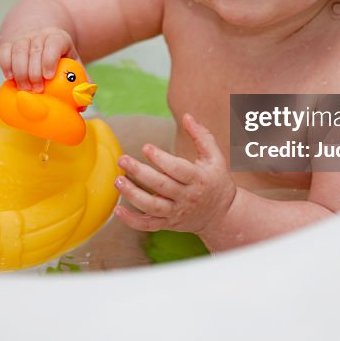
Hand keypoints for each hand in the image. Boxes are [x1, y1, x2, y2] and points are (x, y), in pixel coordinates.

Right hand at [0, 27, 80, 92]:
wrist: (38, 31)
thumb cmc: (57, 53)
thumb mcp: (71, 59)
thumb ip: (81, 79)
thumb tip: (84, 104)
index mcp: (57, 38)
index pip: (53, 44)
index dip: (50, 60)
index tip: (48, 76)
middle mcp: (39, 35)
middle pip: (35, 51)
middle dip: (34, 73)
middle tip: (37, 90)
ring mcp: (22, 38)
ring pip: (18, 52)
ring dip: (20, 72)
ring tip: (24, 89)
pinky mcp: (8, 43)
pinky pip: (4, 52)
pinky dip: (6, 66)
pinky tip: (10, 78)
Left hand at [113, 113, 235, 233]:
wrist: (222, 216)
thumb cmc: (216, 181)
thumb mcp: (215, 158)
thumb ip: (202, 136)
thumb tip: (187, 116)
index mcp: (199, 179)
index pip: (178, 170)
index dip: (162, 159)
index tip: (146, 147)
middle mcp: (187, 197)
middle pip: (162, 186)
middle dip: (140, 173)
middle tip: (122, 159)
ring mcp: (176, 212)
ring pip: (152, 207)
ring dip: (132, 195)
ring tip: (117, 180)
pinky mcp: (168, 224)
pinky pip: (148, 225)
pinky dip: (132, 221)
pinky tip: (118, 210)